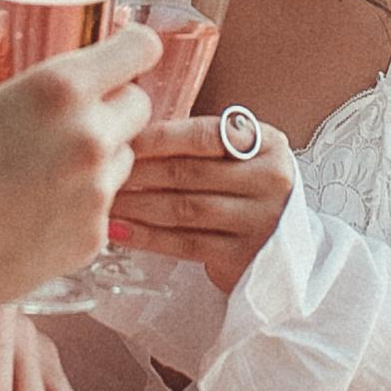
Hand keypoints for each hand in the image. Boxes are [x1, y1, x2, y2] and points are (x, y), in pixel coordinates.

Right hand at [0, 27, 159, 327]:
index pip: (140, 48)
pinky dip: (81, 198)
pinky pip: (103, 203)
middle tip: (71, 111)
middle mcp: (91, 138)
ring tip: (46, 162)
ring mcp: (98, 193)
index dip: (131, 45)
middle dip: (114, 100)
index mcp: (58, 90)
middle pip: (139, 103)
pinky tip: (35, 206)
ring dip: (101, 150)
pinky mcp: (93, 238)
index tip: (117, 49)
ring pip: (125, 155)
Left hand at [108, 113, 296, 294]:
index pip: (206, 135)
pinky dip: (148, 237)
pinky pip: (185, 243)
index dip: (159, 138)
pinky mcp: (241, 257)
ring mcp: (258, 221)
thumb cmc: (251, 193)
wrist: (289, 249)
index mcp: (268, 144)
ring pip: (184, 209)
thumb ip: (204, 144)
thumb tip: (132, 134)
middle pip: (190, 173)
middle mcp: (270, 180)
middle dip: (139, 172)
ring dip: (137, 205)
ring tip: (104, 201)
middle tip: (101, 171)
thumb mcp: (245, 157)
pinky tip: (121, 232)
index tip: (124, 140)